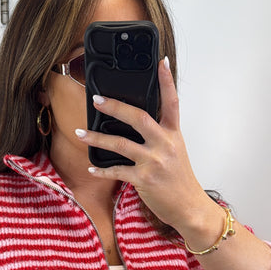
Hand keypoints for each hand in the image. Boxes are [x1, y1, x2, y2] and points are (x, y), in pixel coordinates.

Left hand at [77, 58, 221, 241]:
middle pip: (138, 117)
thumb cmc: (180, 181)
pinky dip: (102, 170)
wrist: (190, 208)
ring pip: (120, 144)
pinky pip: (117, 171)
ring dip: (97, 138)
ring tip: (80, 133)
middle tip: (97, 99)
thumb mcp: (176, 153)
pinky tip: (91, 168)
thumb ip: (160, 137)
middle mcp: (165, 144)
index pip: (172, 102)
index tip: (161, 62)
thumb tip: (137, 124)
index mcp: (174, 135)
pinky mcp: (144, 179)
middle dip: (115, 107)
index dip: (167, 81)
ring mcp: (154, 161)